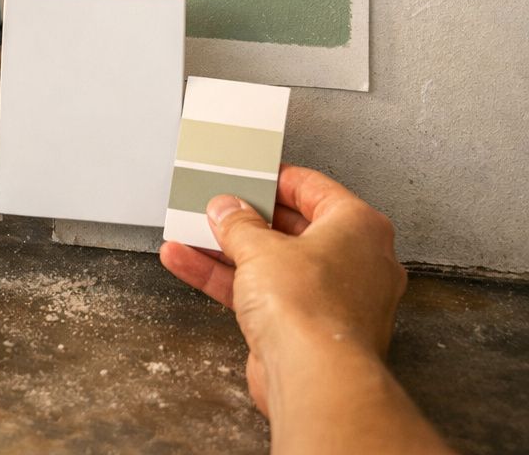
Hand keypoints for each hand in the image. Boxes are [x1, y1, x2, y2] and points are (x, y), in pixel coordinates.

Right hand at [159, 165, 407, 414]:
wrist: (313, 376)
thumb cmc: (311, 308)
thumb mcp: (259, 247)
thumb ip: (238, 223)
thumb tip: (229, 210)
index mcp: (360, 229)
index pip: (315, 189)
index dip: (276, 179)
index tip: (249, 175)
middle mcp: (355, 262)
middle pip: (291, 228)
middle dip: (247, 218)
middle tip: (217, 205)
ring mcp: (331, 298)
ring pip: (273, 263)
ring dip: (228, 249)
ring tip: (191, 230)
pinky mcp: (306, 328)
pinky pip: (263, 293)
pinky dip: (228, 279)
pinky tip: (189, 264)